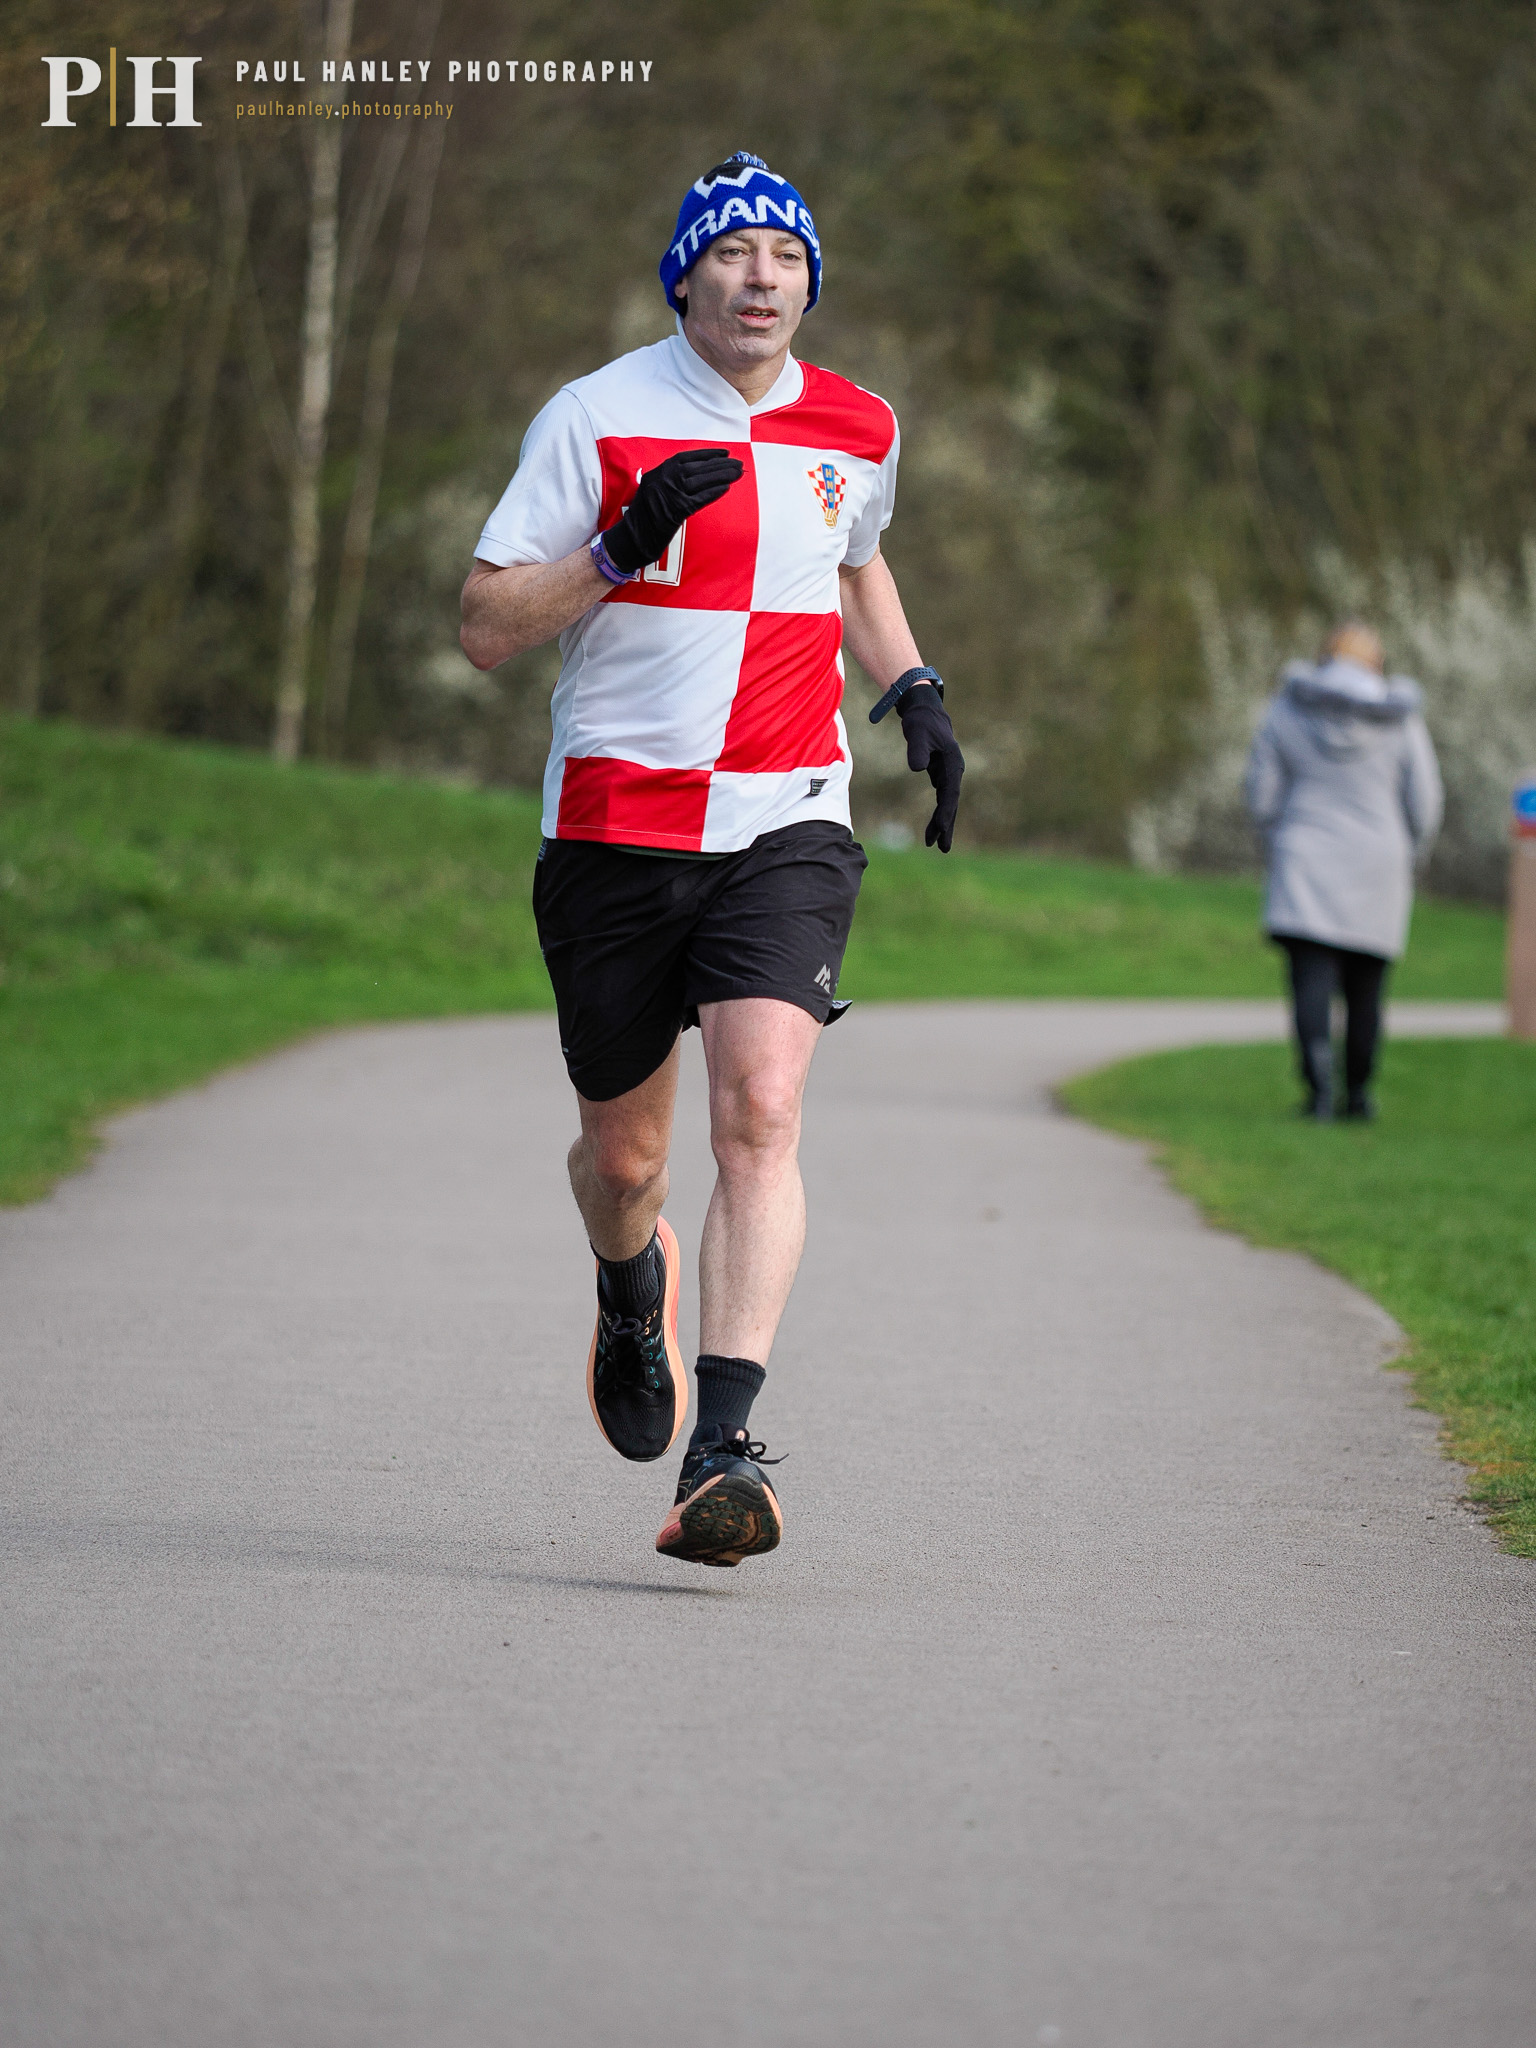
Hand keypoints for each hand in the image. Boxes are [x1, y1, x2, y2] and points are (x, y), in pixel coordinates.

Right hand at [602, 447, 743, 573]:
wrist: (633, 538)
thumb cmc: (645, 516)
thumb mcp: (653, 489)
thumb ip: (670, 479)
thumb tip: (696, 473)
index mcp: (659, 471)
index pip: (688, 457)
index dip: (708, 454)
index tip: (725, 452)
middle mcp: (664, 479)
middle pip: (698, 468)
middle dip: (720, 464)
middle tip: (738, 463)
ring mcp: (670, 494)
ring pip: (701, 481)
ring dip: (722, 476)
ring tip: (738, 473)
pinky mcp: (676, 510)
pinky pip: (700, 499)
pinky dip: (714, 492)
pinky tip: (727, 487)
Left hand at [897, 684, 964, 851]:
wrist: (925, 712)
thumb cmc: (921, 722)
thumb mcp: (916, 733)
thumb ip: (916, 750)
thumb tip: (918, 769)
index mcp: (952, 763)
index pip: (950, 793)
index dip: (945, 812)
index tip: (941, 829)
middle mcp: (953, 771)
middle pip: (951, 803)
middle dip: (947, 825)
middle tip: (942, 848)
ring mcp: (948, 774)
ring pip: (947, 803)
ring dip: (943, 823)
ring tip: (936, 844)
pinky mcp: (941, 774)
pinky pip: (941, 798)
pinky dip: (938, 813)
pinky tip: (935, 827)